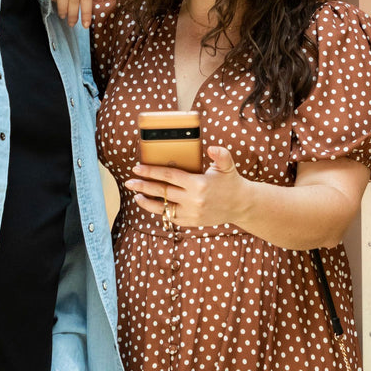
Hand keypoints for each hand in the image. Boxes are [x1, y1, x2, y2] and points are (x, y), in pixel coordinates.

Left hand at [126, 146, 247, 227]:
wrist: (242, 205)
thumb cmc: (231, 181)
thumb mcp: (227, 165)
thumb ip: (220, 154)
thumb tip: (211, 148)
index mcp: (198, 184)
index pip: (169, 176)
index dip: (151, 171)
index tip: (137, 168)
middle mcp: (193, 200)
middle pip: (162, 192)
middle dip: (143, 186)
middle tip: (129, 182)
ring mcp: (192, 213)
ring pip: (163, 208)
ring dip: (147, 202)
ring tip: (136, 196)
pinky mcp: (192, 222)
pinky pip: (171, 218)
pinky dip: (160, 212)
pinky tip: (151, 205)